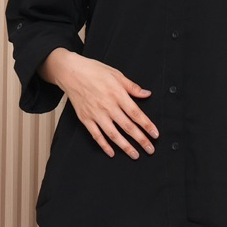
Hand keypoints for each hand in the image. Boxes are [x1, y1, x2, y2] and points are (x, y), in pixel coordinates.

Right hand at [38, 49, 158, 159]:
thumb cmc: (93, 71)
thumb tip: (147, 94)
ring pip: (113, 134)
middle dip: (140, 139)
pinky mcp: (85, 119)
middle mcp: (108, 106)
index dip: (147, 125)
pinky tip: (112, 152)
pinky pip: (96, 135)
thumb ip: (132, 87)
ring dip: (125, 146)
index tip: (155, 134)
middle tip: (150, 149)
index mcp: (117, 94)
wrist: (71, 72)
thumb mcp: (116, 74)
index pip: (136, 113)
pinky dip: (104, 145)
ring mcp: (96, 114)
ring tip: (135, 155)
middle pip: (127, 126)